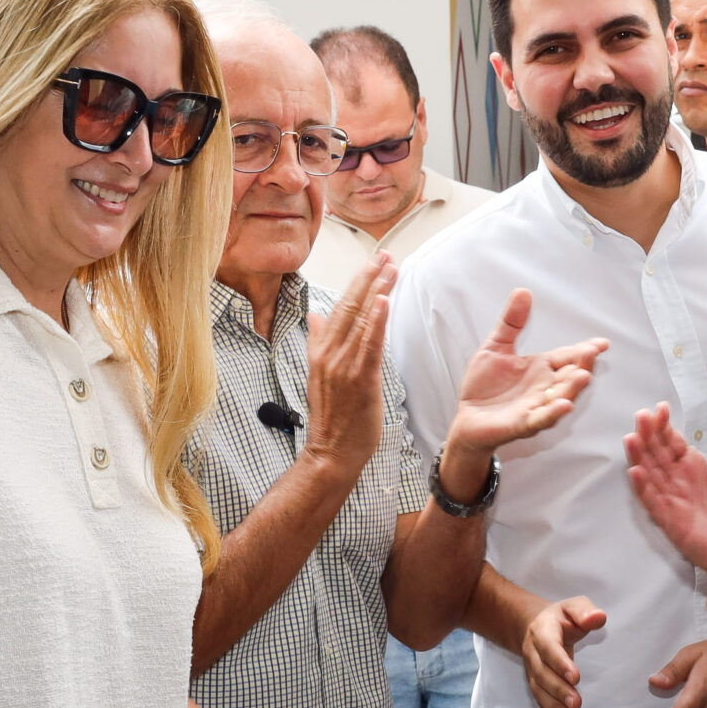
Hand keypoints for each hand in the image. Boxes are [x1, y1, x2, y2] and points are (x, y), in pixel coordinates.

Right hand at [300, 253, 395, 474]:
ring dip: (378, 290)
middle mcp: (329, 354)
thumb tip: (315, 315)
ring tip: (391, 267)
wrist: (331, 453)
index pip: (339, 307)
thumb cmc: (333, 418)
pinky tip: (384, 300)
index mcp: (320, 351)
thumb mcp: (319, 375)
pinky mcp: (360, 379)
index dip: (357, 282)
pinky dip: (376, 320)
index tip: (372, 262)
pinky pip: (369, 344)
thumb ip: (318, 342)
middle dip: (369, 277)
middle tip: (385, 254)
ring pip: (361, 320)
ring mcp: (343, 366)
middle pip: (350, 306)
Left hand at [448, 287, 606, 453]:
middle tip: (591, 353)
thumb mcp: (496, 347)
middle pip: (570, 377)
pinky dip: (552, 413)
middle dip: (583, 366)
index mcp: (541, 368)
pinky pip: (540, 419)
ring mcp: (535, 407)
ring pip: (561, 398)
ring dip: (573, 388)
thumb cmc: (484, 386)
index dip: (585, 350)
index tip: (602, 343)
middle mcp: (544, 388)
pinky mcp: (521, 424)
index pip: (568, 356)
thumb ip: (511, 322)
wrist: (467, 417)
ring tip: (584, 375)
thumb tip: (523, 292)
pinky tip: (563, 406)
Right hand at [521, 597, 605, 707]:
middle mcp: (533, 653)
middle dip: (559, 690)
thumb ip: (585, 611)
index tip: (576, 677)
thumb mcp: (573, 606)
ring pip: (539, 690)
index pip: (549, 648)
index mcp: (542, 631)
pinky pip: (540, 700)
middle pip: (542, 674)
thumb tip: (598, 618)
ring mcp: (532, 670)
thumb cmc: (562, 617)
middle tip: (576, 704)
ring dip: (553, 706)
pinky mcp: (536, 683)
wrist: (534, 625)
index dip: (560, 663)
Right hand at [623, 401, 706, 582]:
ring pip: (650, 475)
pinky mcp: (672, 522)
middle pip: (656, 454)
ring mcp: (673, 501)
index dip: (663, 425)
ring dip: (639, 457)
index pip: (671, 441)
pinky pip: (653, 503)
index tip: (661, 408)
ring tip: (632, 438)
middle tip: (642, 416)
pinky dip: (643, 488)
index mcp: (695, 466)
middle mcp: (680, 481)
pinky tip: (635, 472)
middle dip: (647, 435)